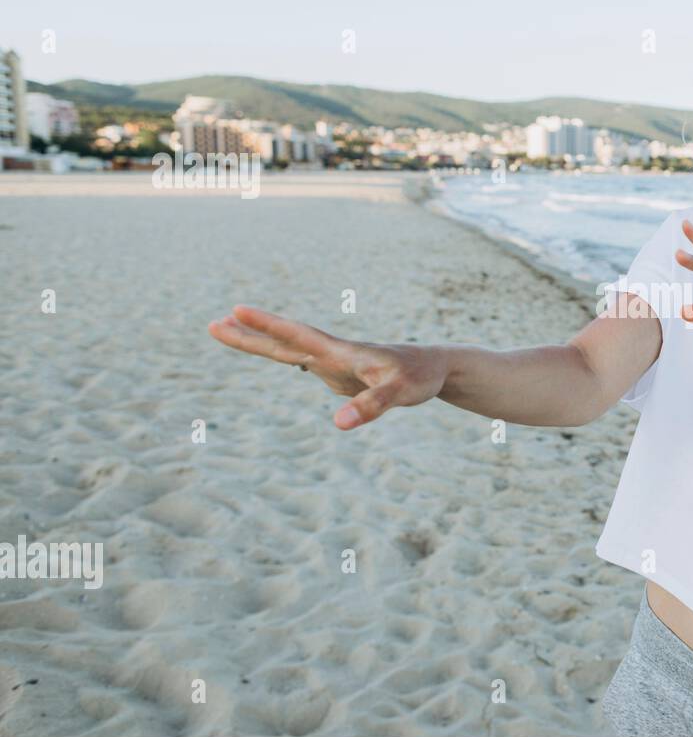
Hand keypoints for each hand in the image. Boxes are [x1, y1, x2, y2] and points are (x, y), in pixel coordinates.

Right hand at [207, 305, 446, 428]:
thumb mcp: (399, 393)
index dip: (267, 325)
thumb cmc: (419, 377)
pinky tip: (273, 351)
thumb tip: (337, 426)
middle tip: (212, 324)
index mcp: (342, 351)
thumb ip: (370, 407)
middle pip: (283, 341)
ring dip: (259, 341)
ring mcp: (333, 361)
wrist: (435, 368)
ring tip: (225, 329)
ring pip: (288, 350)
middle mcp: (333, 352)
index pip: (297, 336)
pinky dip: (281, 355)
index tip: (236, 310)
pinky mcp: (338, 372)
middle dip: (249, 334)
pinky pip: (301, 361)